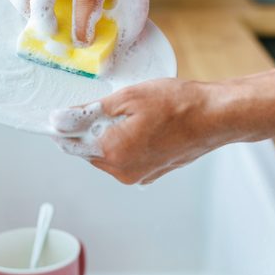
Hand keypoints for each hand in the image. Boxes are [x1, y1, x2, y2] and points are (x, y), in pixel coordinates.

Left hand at [50, 78, 236, 183]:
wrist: (215, 117)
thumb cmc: (176, 104)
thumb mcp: (126, 98)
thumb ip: (88, 112)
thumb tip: (59, 121)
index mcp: (112, 152)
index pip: (70, 145)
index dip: (63, 127)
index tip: (60, 115)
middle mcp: (122, 171)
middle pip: (88, 151)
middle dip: (89, 131)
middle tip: (104, 106)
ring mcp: (138, 175)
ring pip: (107, 156)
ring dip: (108, 137)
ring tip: (130, 114)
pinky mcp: (151, 174)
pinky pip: (126, 159)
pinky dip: (126, 144)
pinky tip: (142, 125)